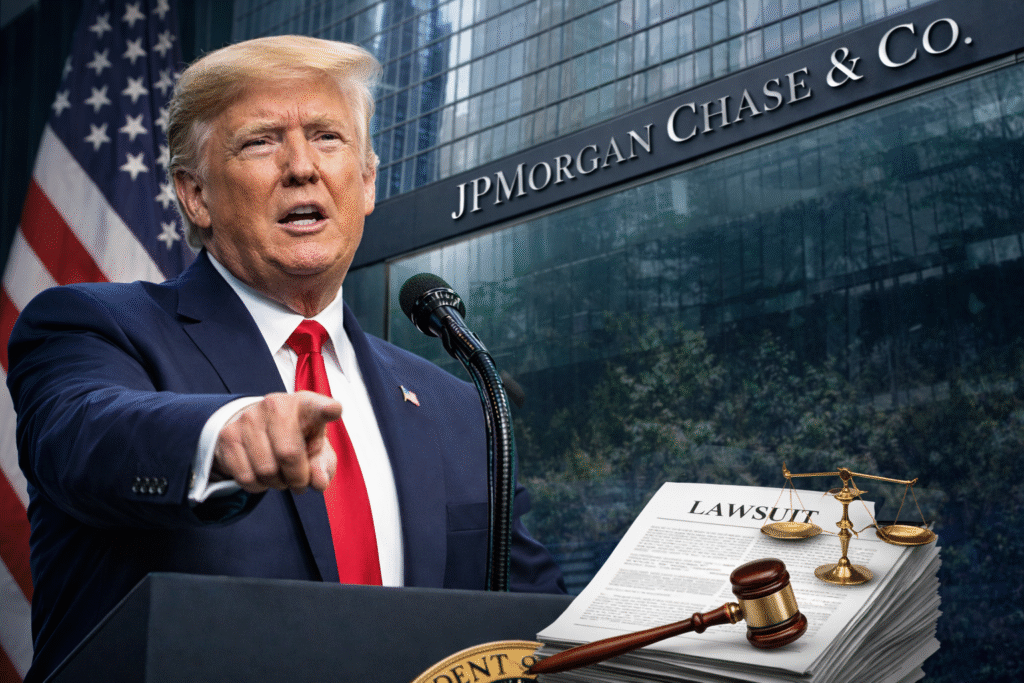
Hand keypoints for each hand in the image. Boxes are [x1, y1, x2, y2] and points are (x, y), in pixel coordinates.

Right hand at [213, 391, 340, 493]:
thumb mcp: (316, 450)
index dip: (326, 410)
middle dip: (297, 478)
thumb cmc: (296, 438)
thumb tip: (318, 482)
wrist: (257, 428)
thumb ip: (323, 466)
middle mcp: (276, 405)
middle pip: (289, 454)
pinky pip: (246, 477)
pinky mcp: (228, 435)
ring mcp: (249, 418)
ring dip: (277, 483)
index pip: (317, 407)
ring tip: (280, 474)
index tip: (334, 410)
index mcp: (305, 405)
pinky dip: (258, 485)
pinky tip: (262, 473)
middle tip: (299, 482)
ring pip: (266, 470)